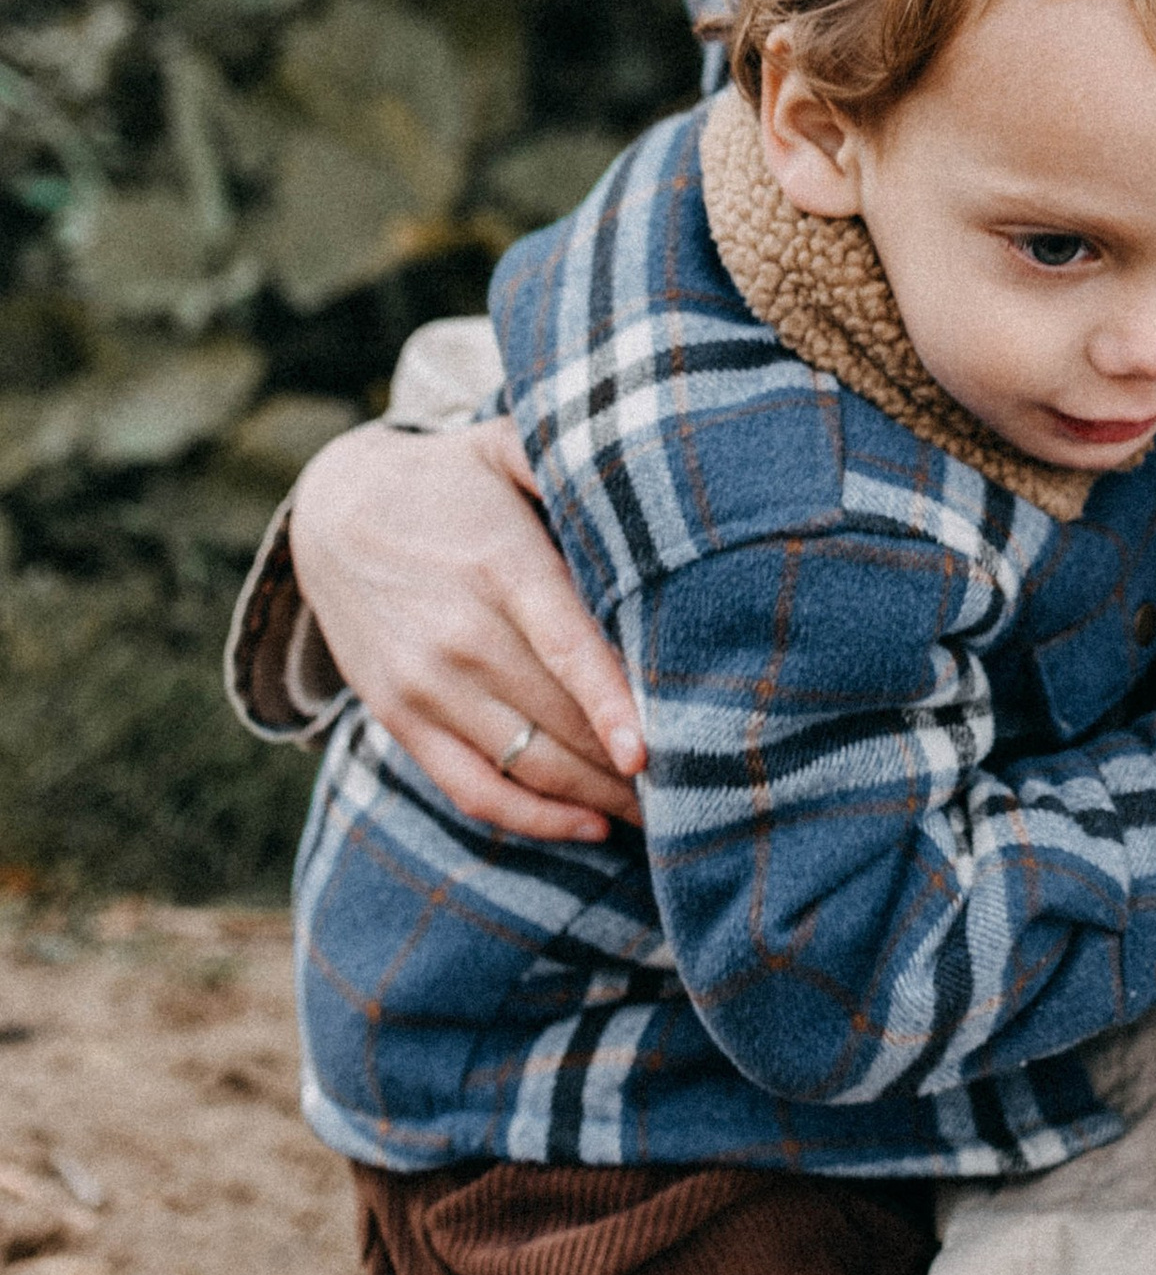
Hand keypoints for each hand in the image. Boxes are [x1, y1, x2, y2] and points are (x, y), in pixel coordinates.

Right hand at [290, 416, 647, 842]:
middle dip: (629, 765)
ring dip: (597, 797)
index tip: (651, 751)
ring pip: (525, 763)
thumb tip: (656, 464)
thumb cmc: (449, 480)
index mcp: (500, 567)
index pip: (564, 647)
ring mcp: (425, 685)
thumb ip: (572, 463)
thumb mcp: (505, 447)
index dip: (609, 703)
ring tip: (665, 815)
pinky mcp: (400, 719)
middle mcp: (459, 635)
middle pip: (557, 719)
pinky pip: (471, 788)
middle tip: (704, 785)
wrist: (332, 511)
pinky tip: (589, 826)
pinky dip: (531, 820)